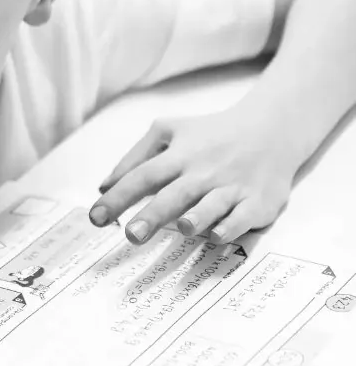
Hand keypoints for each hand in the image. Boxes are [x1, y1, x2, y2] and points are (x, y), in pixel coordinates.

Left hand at [88, 110, 298, 245]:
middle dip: (154, 215)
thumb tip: (104, 187)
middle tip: (132, 235)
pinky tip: (217, 235)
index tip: (96, 217)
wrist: (271, 130)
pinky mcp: (258, 202)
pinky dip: (231, 227)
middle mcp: (204, 172)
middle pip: (175, 194)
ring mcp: (232, 187)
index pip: (144, 176)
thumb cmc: (211, 134)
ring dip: (198, 217)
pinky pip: (243, 217)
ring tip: (184, 228)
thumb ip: (136, 157)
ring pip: (212, 205)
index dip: (119, 197)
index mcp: (180, 155)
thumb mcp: (170, 131)